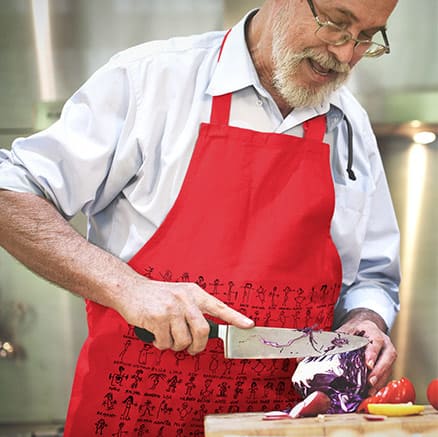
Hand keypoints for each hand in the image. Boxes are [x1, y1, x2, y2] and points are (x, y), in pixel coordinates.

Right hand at [115, 275, 253, 355]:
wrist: (130, 290)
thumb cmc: (156, 296)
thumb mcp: (180, 294)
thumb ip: (194, 308)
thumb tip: (208, 331)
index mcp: (194, 293)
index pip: (218, 306)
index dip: (235, 317)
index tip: (249, 325)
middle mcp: (185, 299)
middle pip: (203, 331)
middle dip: (198, 347)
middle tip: (192, 350)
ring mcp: (171, 308)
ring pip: (184, 341)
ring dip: (176, 346)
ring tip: (168, 337)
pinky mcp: (157, 318)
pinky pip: (166, 343)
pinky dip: (161, 345)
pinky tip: (155, 335)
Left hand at [336, 308, 396, 395]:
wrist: (366, 329)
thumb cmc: (356, 331)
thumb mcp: (347, 330)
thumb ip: (338, 339)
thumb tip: (319, 351)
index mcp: (374, 332)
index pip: (376, 342)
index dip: (372, 353)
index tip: (367, 364)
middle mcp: (385, 343)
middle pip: (388, 357)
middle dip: (379, 370)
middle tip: (370, 382)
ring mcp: (388, 355)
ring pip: (389, 368)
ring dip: (380, 380)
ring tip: (369, 391)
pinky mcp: (388, 365)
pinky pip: (386, 375)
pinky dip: (379, 385)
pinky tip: (370, 392)